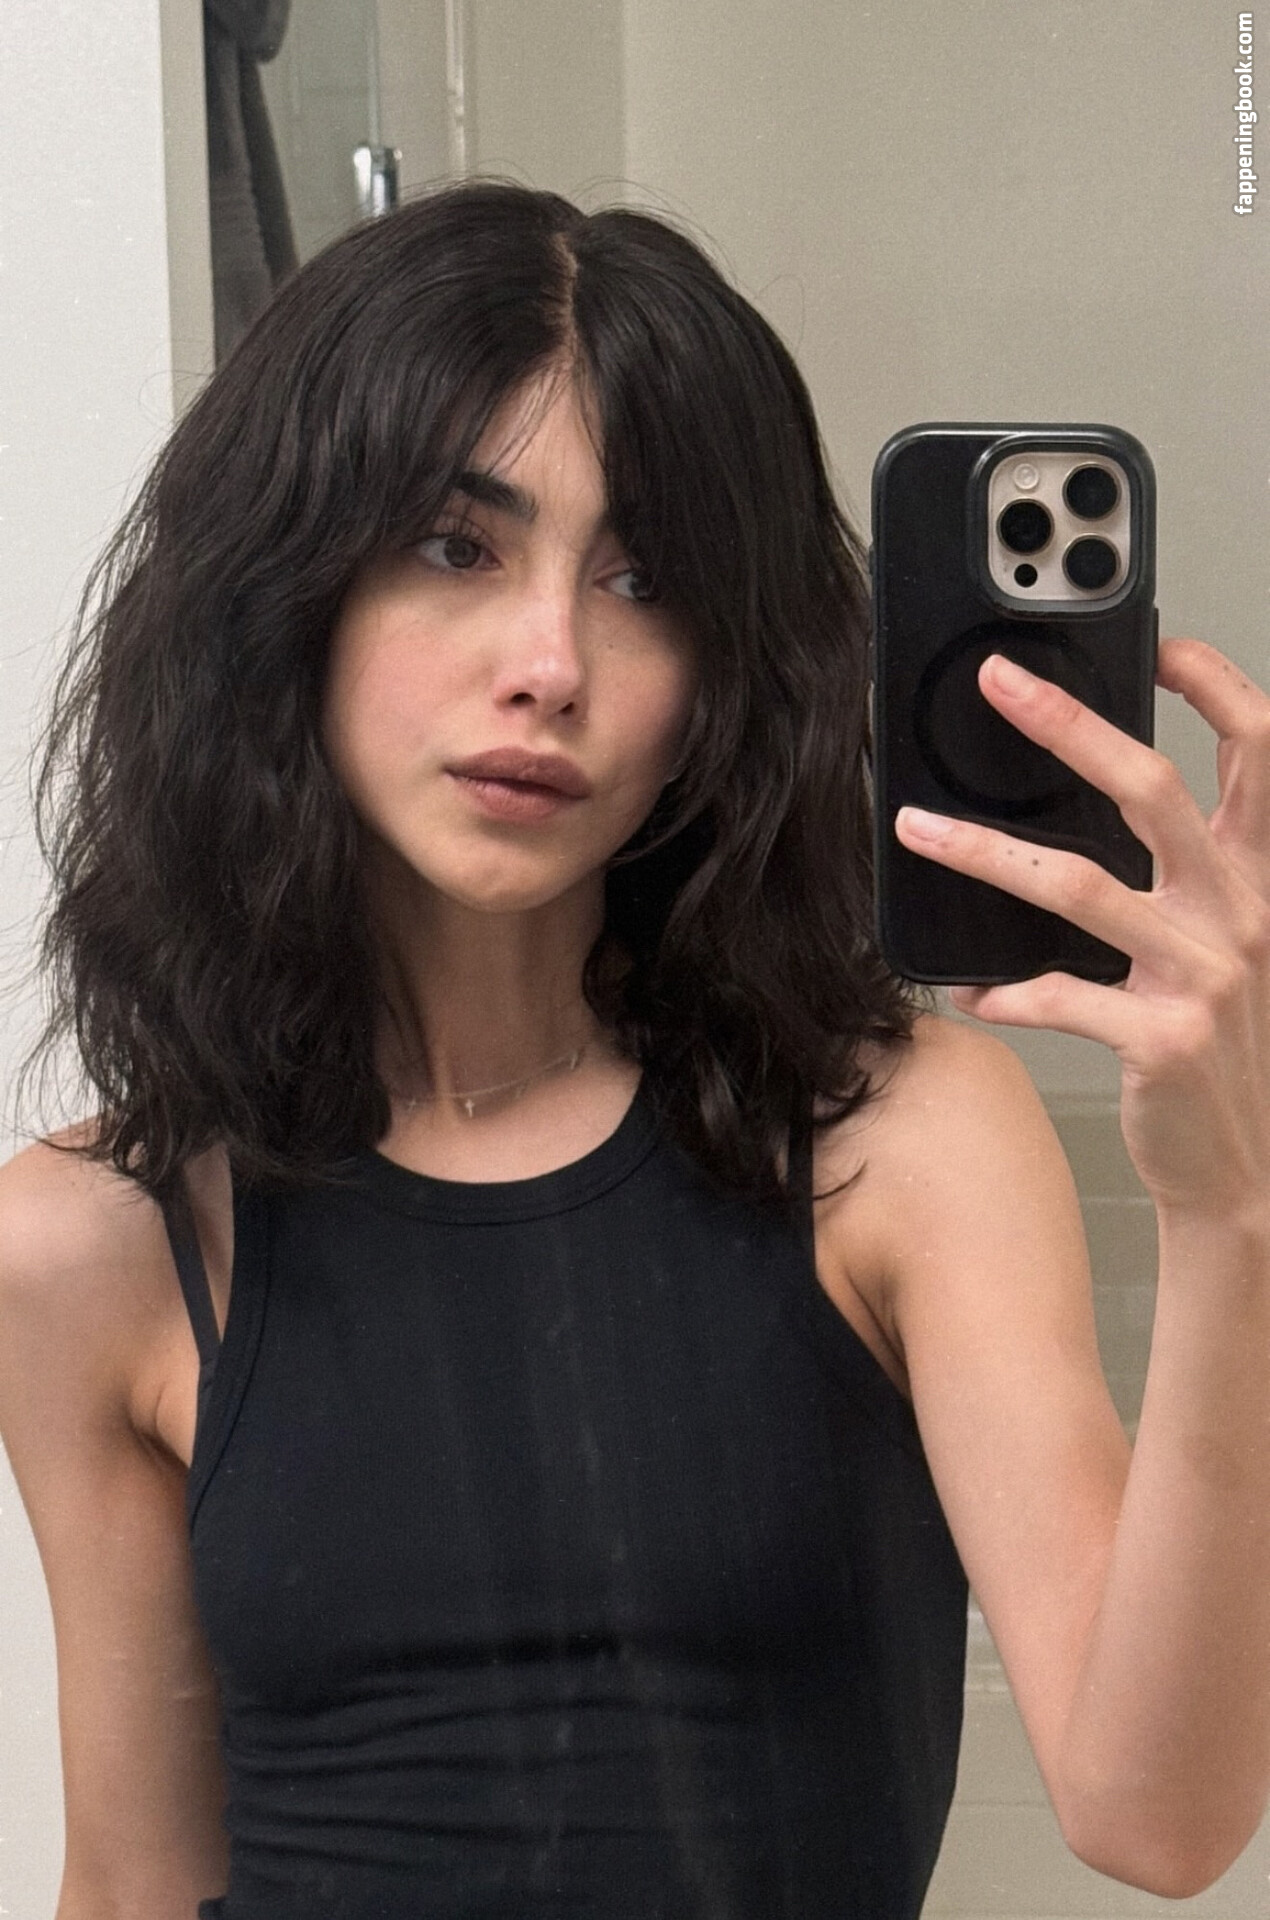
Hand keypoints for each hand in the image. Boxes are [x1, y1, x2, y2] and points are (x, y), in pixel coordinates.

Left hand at [894, 640, 1269, 1217]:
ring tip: (918, 828)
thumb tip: (1083, 809)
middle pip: (1153, 790)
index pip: (1260, 756)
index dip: (1217, 688)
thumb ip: (1179, 878)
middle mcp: (1241, 913)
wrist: (1244, 1166)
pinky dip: (1004, 990)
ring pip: (1079, 886)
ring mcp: (1205, 975)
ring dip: (984, 852)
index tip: (1160, 643)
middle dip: (1071, 724)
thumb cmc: (1221, 1048)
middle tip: (1000, 682)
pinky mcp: (1161, 1038)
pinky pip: (1060, 995)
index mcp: (1258, 880)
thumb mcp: (1225, 947)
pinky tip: (966, 990)